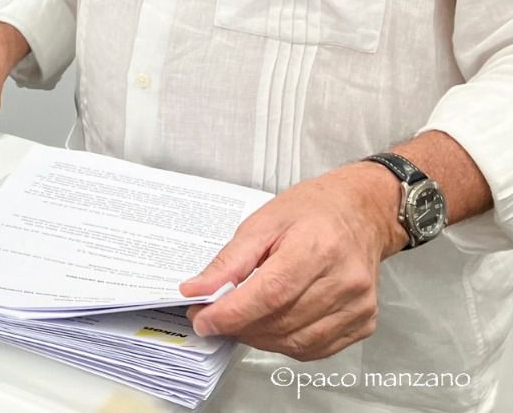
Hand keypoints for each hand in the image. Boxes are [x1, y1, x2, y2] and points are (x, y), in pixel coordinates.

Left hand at [181, 163, 405, 360]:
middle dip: (239, 325)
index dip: (232, 313)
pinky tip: (270, 325)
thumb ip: (229, 261)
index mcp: (317, 247)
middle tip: (213, 317)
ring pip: (296, 342)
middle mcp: (344, 281)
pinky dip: (285, 343)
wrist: (360, 213)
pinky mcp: (364, 322)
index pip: (270, 294)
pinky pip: (316, 349)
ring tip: (240, 320)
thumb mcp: (261, 222)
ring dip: (259, 338)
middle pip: (281, 321)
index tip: (202, 320)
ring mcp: (358, 306)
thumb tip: (196, 291)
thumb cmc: (310, 211)